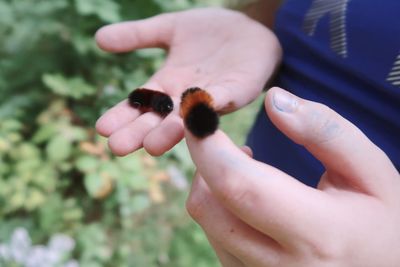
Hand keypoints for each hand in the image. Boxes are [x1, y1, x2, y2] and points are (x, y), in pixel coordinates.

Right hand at [95, 8, 280, 155]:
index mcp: (168, 83)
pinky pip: (222, 99)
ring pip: (188, 118)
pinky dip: (209, 108)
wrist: (250, 26)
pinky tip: (196, 116)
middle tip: (117, 147)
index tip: (101, 129)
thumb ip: (137, 36)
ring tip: (152, 145)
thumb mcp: (169, 29)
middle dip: (139, 133)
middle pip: (159, 119)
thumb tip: (98, 39)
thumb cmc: (210, 33)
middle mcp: (187, 97)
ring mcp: (212, 96)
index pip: (141, 104)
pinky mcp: (238, 90)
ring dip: (171, 131)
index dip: (122, 116)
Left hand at [185, 87, 399, 266]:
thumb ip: (325, 131)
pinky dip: (219, 206)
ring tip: (249, 167)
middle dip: (204, 159)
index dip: (209, 145)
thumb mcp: (371, 170)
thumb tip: (273, 100)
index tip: (197, 111)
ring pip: (207, 222)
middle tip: (226, 137)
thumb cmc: (383, 221)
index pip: (242, 187)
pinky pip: (215, 237)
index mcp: (318, 235)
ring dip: (211, 182)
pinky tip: (248, 196)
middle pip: (209, 207)